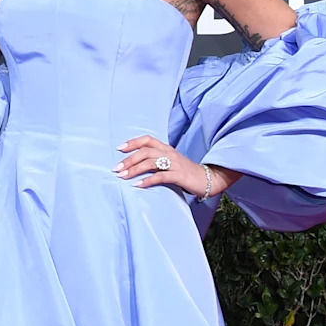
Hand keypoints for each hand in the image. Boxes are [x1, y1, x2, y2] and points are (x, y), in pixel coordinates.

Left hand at [113, 134, 236, 198]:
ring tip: (122, 177)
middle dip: (129, 159)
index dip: (133, 142)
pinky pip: (161, 176)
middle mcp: (170, 153)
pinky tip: (137, 185)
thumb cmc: (187, 173)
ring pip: (151, 162)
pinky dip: (148, 180)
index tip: (119, 148)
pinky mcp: (179, 175)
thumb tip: (138, 166)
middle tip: (116, 168)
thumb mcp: (171, 164)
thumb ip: (157, 162)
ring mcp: (175, 164)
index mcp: (167, 148)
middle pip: (146, 151)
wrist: (209, 179)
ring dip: (134, 169)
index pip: (147, 139)